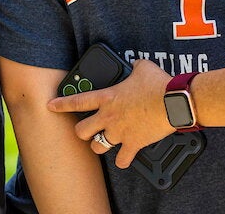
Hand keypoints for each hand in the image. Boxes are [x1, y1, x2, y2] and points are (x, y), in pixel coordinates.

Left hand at [46, 59, 174, 168]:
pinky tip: (125, 158)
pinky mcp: (133, 144)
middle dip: (81, 132)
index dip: (61, 104)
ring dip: (99, 146)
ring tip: (104, 143)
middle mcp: (109, 116)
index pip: (77, 101)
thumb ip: (134, 67)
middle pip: (81, 131)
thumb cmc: (159, 84)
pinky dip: (123, 160)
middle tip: (86, 130)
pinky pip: (122, 160)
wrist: (174, 102)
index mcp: (108, 97)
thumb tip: (136, 65)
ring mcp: (119, 132)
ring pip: (97, 147)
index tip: (51, 106)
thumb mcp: (143, 67)